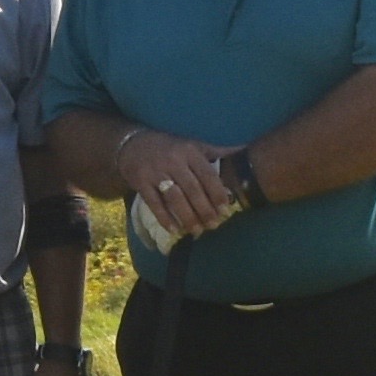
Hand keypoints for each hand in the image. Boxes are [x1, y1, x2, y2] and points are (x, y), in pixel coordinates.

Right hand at [115, 127, 239, 239]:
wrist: (132, 144)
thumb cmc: (169, 147)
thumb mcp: (192, 144)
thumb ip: (216, 150)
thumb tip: (243, 148)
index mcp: (189, 151)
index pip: (207, 174)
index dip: (217, 193)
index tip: (225, 209)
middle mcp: (174, 161)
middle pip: (192, 189)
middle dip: (204, 209)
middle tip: (213, 225)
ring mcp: (156, 172)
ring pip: (175, 198)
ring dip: (187, 216)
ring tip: (197, 231)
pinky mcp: (141, 182)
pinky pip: (154, 203)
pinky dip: (164, 218)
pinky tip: (174, 230)